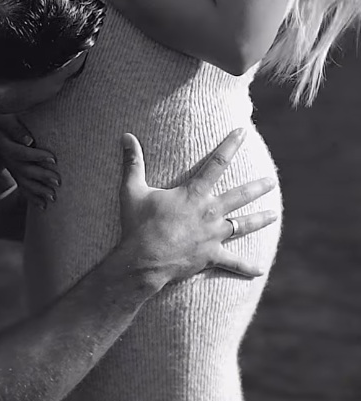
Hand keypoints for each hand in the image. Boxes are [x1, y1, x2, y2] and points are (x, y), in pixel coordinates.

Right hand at [0, 112, 60, 209]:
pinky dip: (32, 196)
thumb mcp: (5, 117)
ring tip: (52, 197)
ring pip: (24, 182)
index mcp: (5, 146)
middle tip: (58, 181)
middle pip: (25, 170)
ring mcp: (10, 166)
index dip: (37, 156)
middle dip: (42, 177)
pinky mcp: (13, 170)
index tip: (53, 158)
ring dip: (38, 190)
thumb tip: (28, 141)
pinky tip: (42, 205)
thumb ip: (15, 128)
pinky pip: (22, 186)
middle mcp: (7, 159)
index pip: (22, 153)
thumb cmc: (1, 115)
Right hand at [117, 128, 276, 282]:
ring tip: (274, 214)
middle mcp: (210, 213)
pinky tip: (260, 268)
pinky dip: (247, 266)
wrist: (144, 261)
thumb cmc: (138, 224)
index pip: (217, 162)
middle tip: (272, 180)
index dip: (231, 145)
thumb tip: (126, 136)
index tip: (242, 132)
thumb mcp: (132, 189)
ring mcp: (213, 236)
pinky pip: (233, 262)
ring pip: (243, 225)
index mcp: (194, 193)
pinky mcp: (211, 257)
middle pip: (240, 196)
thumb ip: (133, 162)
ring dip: (260, 219)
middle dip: (257, 187)